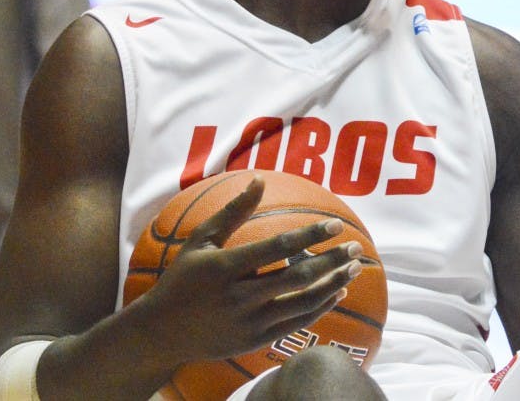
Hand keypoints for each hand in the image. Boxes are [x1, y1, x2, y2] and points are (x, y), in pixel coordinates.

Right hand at [138, 176, 362, 367]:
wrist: (163, 332)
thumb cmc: (183, 278)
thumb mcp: (202, 240)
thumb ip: (233, 211)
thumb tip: (259, 179)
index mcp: (226, 268)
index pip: (278, 247)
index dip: (310, 234)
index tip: (336, 225)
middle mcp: (240, 297)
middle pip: (298, 276)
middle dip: (332, 261)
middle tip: (356, 248)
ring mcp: (249, 322)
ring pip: (303, 303)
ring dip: (333, 285)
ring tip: (353, 269)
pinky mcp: (256, 340)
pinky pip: (296, 323)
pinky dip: (320, 307)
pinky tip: (336, 292)